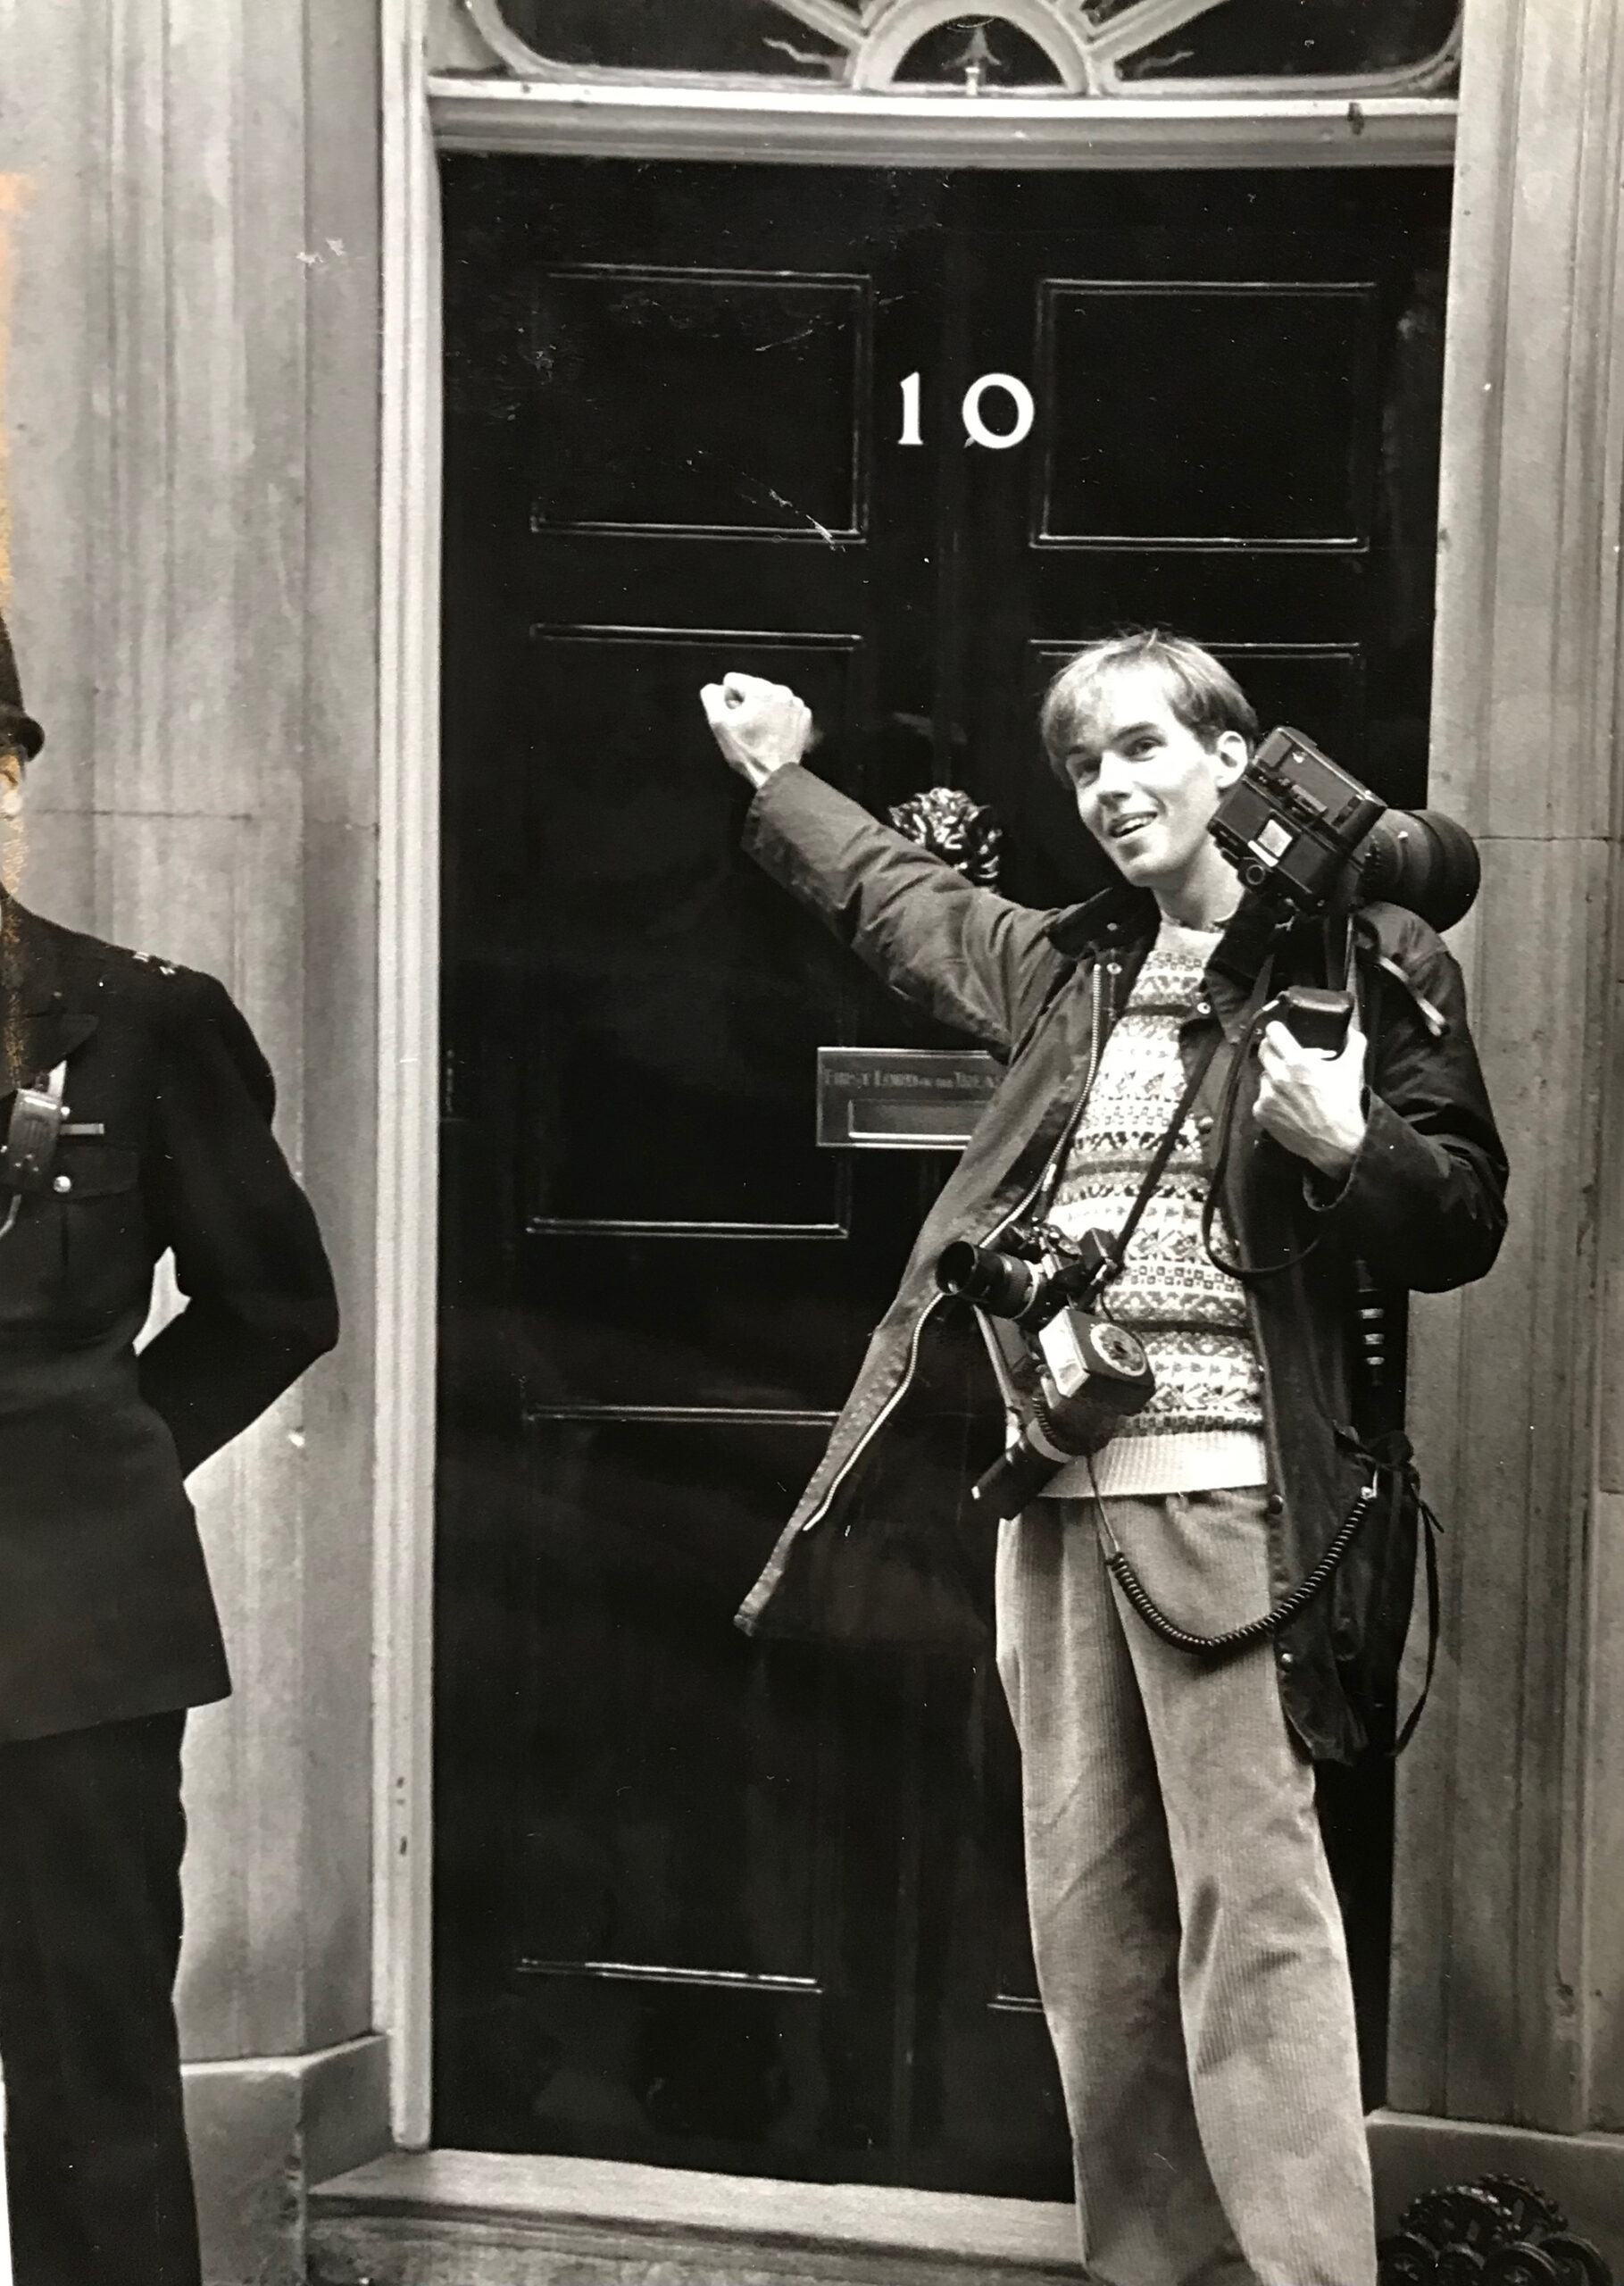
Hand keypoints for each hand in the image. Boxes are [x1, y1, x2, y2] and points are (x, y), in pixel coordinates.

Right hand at [699, 673, 812, 789]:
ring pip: (769, 697)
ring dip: (763, 709)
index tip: (734, 718)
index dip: (727, 699)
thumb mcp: (719, 723)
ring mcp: (796, 703)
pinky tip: (774, 733)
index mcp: (760, 689)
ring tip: (761, 731)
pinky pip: (784, 708)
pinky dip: (779, 717)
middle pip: (753, 687)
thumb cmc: (746, 751)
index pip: (732, 681)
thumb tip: (715, 688)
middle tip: (747, 727)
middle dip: (747, 703)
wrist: (775, 775)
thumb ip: (712, 697)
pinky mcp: (805, 716)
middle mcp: (781, 690)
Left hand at [1253, 1019, 1367, 1180]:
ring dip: (1275, 1076)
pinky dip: (1272, 1098)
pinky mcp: (1261, 1112)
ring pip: (1264, 1075)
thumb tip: (1351, 1029)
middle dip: (1274, 1049)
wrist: (1336, 1143)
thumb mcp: (1353, 1069)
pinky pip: (1261, 1097)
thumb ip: (1354, 1043)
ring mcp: (1267, 1096)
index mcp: (1298, 1062)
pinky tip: (1287, 1104)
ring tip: (1291, 1086)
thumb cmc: (1345, 1105)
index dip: (1277, 1029)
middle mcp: (1278, 1076)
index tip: (1281, 1032)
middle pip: (1263, 1050)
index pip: (1273, 1032)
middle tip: (1286, 1056)